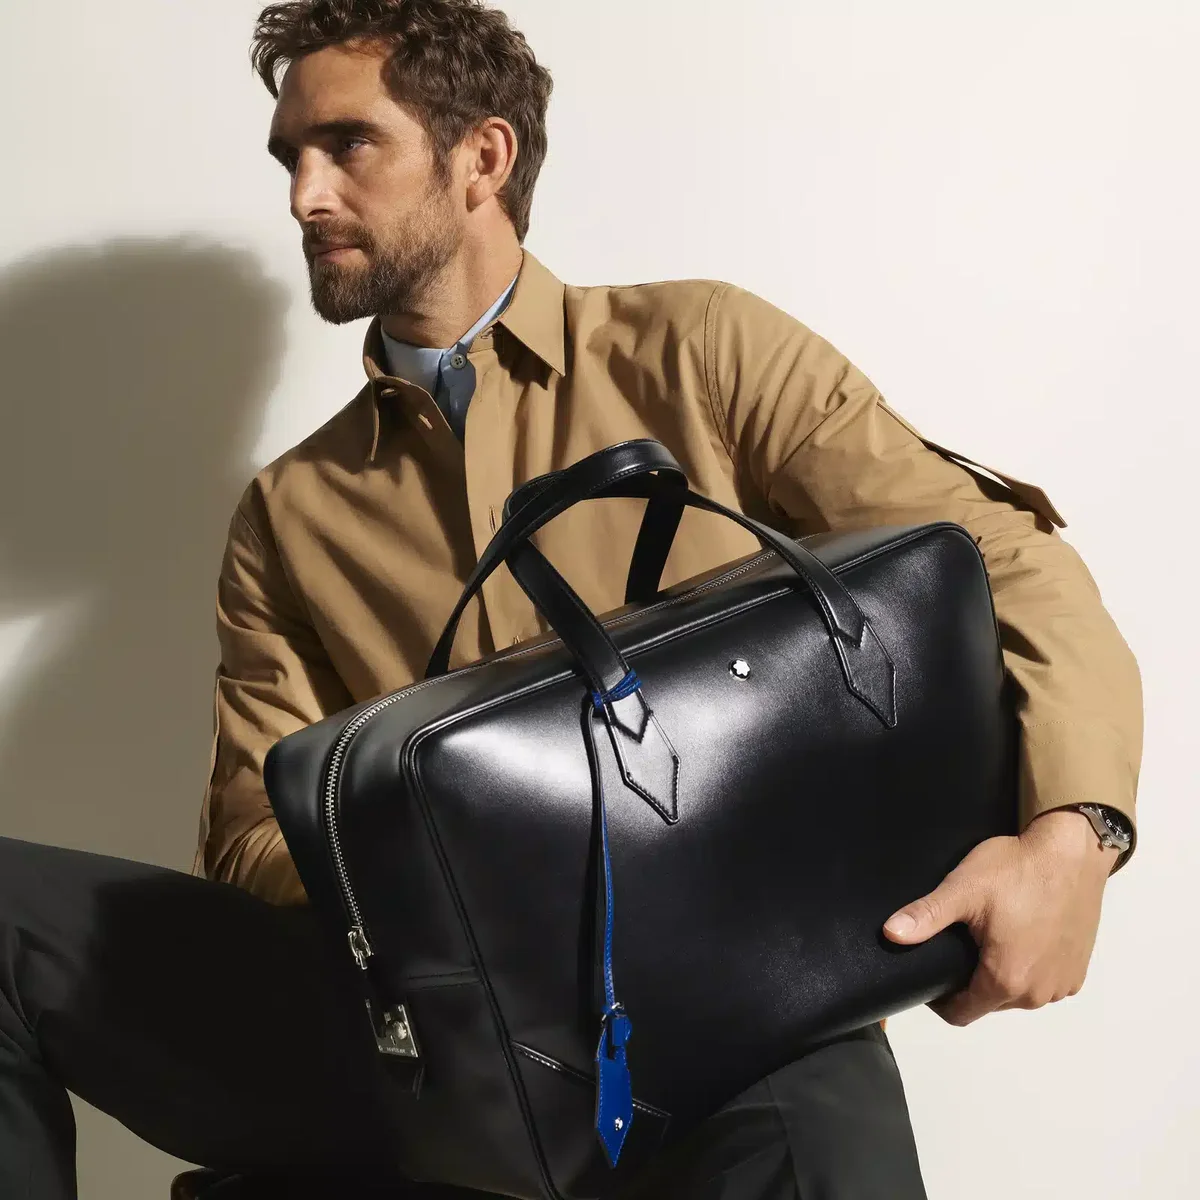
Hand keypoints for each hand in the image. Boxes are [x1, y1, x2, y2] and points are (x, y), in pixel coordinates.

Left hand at [882, 809, 1118, 1025]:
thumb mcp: (963, 889)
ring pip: (1018, 995)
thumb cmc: (1017, 869)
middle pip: (989, 1004)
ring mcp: (1062, 984)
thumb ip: (926, 915)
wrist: (1072, 851)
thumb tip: (890, 933)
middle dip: (969, 982)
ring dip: (1001, 976)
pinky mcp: (1078, 970)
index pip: (961, 1014)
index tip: (931, 973)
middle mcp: (1037, 993)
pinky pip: (1043, 983)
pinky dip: (1028, 968)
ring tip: (988, 938)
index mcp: (1006, 980)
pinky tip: (1020, 937)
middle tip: (959, 944)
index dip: (939, 999)